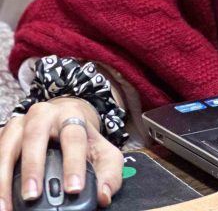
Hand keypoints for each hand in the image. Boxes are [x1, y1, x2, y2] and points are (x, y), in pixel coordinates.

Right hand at [0, 97, 123, 210]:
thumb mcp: (103, 153)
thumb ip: (109, 174)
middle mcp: (44, 114)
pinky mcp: (4, 133)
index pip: (74, 136)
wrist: (65, 119)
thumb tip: (103, 196)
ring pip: (8, 143)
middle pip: (35, 134)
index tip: (73, 189)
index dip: (73, 163)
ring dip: (4, 176)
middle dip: (33, 166)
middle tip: (33, 196)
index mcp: (71, 115)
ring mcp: (20, 123)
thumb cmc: (84, 140)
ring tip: (6, 207)